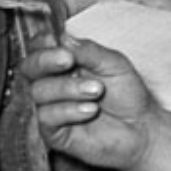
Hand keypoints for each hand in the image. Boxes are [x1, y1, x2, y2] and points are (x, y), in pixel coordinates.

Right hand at [20, 36, 159, 170]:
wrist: (141, 127)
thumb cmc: (127, 94)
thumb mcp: (114, 64)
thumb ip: (88, 51)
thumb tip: (63, 38)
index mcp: (63, 63)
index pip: (38, 47)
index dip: (42, 43)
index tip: (55, 40)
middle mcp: (52, 83)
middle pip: (29, 67)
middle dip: (46, 60)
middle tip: (68, 60)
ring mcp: (50, 108)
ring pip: (39, 91)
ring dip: (68, 88)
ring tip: (97, 91)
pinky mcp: (53, 132)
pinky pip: (46, 117)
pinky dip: (68, 110)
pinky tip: (91, 110)